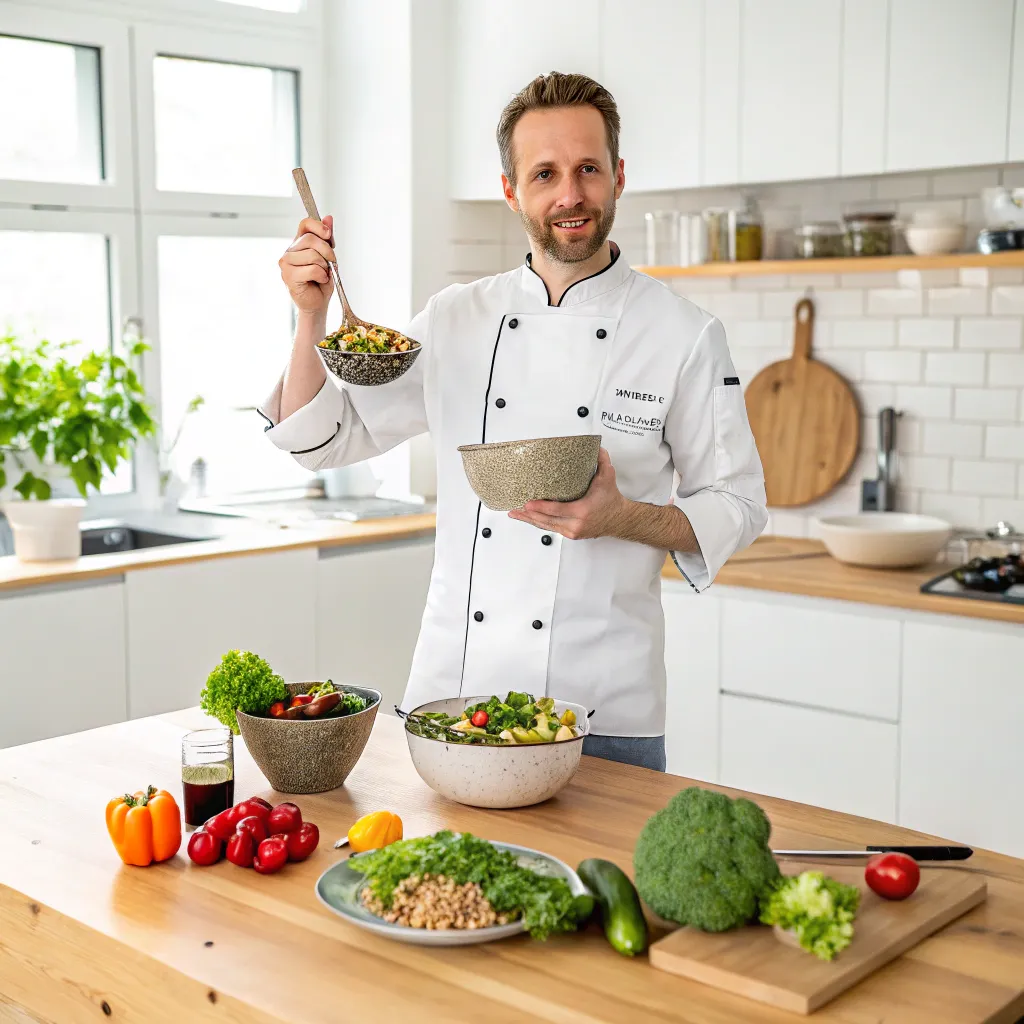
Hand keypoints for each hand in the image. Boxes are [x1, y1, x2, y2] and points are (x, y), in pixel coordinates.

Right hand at [278, 214, 335, 316]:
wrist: (317, 303)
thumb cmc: (321, 281)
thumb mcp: (328, 257)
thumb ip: (327, 239)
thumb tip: (328, 218)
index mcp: (298, 243)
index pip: (305, 224)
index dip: (318, 226)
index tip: (328, 235)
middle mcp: (289, 251)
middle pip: (310, 239)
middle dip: (327, 251)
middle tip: (331, 263)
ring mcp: (286, 263)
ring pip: (312, 255)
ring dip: (324, 266)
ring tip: (322, 274)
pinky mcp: (288, 276)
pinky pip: (312, 269)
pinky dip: (321, 276)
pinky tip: (319, 281)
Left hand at [508, 449, 628, 539]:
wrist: (619, 518)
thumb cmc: (611, 500)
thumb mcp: (608, 477)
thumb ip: (601, 461)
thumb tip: (595, 446)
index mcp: (582, 511)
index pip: (556, 510)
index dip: (540, 507)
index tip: (528, 503)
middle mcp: (576, 524)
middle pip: (546, 521)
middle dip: (529, 515)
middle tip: (515, 508)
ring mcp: (572, 531)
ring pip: (546, 526)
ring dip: (530, 520)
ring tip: (515, 514)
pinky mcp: (571, 534)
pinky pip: (551, 528)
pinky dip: (539, 523)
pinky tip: (529, 518)